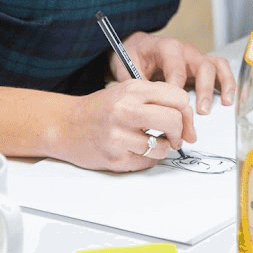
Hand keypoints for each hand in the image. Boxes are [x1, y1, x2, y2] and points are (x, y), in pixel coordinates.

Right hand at [58, 78, 197, 171]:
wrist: (64, 124)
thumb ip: (158, 99)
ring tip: (152, 143)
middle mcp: (125, 110)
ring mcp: (118, 136)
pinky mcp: (113, 158)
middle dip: (181, 132)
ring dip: (163, 148)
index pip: (178, 98)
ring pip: (162, 147)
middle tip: (176, 137)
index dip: (186, 112)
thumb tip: (189, 119)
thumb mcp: (128, 92)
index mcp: (133, 90)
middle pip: (174, 121)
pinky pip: (146, 162)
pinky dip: (148, 159)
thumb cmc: (101, 109)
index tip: (185, 120)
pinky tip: (137, 151)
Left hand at [117, 32, 236, 113]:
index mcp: (166, 47)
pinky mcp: (202, 65)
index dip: (177, 90)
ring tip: (225, 103)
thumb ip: (137, 85)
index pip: (177, 69)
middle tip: (201, 111)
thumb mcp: (126, 68)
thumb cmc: (132, 56)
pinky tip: (229, 98)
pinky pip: (221, 68)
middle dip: (204, 90)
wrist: (136, 48)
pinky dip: (228, 82)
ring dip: (222, 85)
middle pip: (202, 66)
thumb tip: (146, 105)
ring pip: (216, 66)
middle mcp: (185, 50)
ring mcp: (195, 57)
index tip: (175, 108)